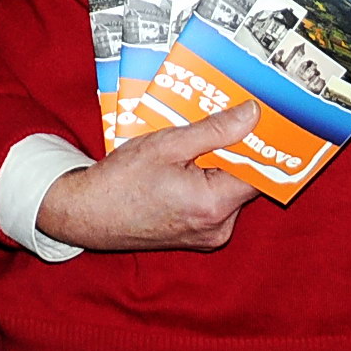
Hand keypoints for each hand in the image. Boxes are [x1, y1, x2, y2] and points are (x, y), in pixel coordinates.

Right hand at [35, 100, 263, 251]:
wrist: (88, 214)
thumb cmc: (120, 181)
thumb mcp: (167, 144)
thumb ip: (215, 130)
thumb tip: (253, 114)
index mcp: (213, 205)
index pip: (259, 171)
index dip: (261, 143)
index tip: (262, 119)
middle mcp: (218, 226)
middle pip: (244, 180)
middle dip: (233, 149)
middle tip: (217, 121)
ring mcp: (208, 235)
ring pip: (229, 190)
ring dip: (216, 164)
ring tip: (189, 144)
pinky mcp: (197, 237)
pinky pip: (214, 202)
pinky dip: (205, 181)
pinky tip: (182, 165)